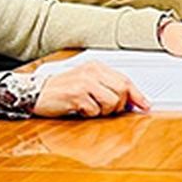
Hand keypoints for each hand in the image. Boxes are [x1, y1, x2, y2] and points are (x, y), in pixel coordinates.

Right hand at [33, 62, 148, 118]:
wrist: (35, 93)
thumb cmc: (62, 90)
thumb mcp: (88, 83)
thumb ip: (108, 88)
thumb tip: (132, 102)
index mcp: (97, 67)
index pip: (125, 80)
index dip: (138, 95)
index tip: (146, 105)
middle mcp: (92, 72)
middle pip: (122, 91)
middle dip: (120, 105)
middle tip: (108, 110)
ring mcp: (84, 82)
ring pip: (111, 102)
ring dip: (104, 111)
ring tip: (91, 109)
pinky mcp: (75, 95)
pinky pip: (94, 110)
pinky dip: (89, 114)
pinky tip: (79, 109)